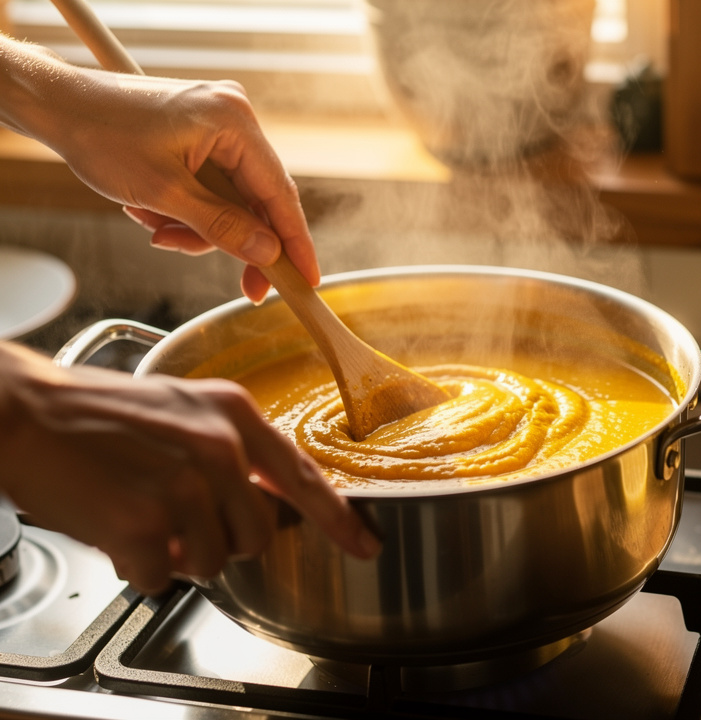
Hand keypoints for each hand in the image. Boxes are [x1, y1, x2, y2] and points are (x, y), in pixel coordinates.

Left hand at [0, 37, 317, 301]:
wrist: (56, 105)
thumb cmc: (101, 135)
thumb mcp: (163, 193)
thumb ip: (222, 227)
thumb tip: (268, 254)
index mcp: (234, 122)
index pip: (279, 194)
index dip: (296, 243)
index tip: (307, 280)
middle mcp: (235, 118)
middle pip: (257, 200)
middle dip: (233, 239)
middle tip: (241, 285)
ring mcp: (219, 124)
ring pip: (232, 199)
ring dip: (200, 227)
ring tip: (158, 229)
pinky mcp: (202, 134)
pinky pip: (213, 186)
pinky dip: (190, 209)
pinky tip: (155, 212)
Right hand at [0, 344, 379, 594]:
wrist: (24, 412)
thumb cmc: (95, 413)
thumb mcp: (183, 410)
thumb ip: (231, 448)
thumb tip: (264, 500)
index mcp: (234, 414)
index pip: (304, 477)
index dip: (340, 519)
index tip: (366, 544)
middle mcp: (220, 449)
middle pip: (260, 536)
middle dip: (226, 543)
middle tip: (182, 522)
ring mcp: (185, 486)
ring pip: (215, 562)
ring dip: (181, 556)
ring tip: (143, 518)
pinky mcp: (147, 522)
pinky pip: (164, 577)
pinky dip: (141, 568)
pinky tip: (118, 534)